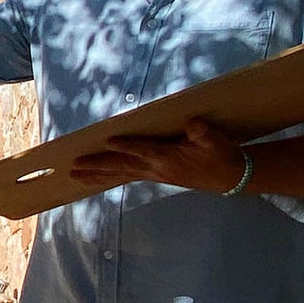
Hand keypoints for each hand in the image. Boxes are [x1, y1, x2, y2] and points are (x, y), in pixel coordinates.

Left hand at [69, 117, 245, 192]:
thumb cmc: (221, 154)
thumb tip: (193, 124)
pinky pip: (125, 175)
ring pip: (119, 173)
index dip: (127, 146)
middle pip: (122, 166)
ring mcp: (153, 174)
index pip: (144, 151)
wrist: (230, 176)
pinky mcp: (154, 174)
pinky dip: (108, 176)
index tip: (109, 141)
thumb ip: (203, 134)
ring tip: (73, 175)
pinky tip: (94, 177)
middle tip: (73, 166)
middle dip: (97, 165)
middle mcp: (156, 169)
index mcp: (169, 159)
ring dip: (96, 174)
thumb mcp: (217, 141)